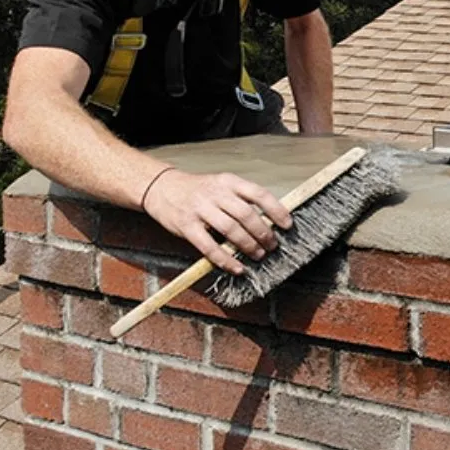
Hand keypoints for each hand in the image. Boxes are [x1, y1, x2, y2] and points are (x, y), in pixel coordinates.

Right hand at [141, 168, 292, 273]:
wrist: (162, 187)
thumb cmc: (198, 190)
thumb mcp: (221, 185)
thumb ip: (241, 199)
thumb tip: (270, 220)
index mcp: (228, 181)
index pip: (259, 194)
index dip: (276, 210)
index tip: (288, 225)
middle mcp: (215, 193)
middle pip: (246, 215)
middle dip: (263, 233)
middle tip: (272, 245)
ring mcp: (200, 209)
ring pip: (230, 230)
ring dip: (248, 245)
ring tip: (258, 255)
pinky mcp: (186, 226)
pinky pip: (209, 246)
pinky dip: (225, 259)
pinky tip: (237, 267)